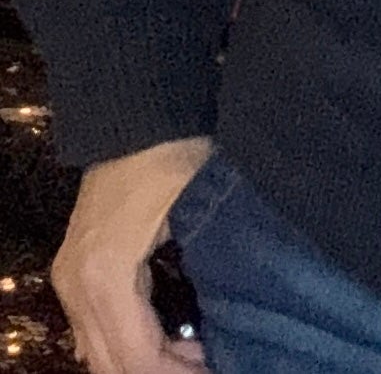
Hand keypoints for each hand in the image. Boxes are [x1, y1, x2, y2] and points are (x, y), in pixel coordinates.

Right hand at [52, 136, 212, 373]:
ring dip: (141, 361)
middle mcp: (76, 287)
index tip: (215, 368)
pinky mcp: (72, 271)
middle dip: (159, 372)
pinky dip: (125, 343)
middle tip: (207, 364)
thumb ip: (203, 276)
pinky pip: (92, 330)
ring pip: (98, 353)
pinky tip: (165, 337)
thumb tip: (225, 327)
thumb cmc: (172, 159)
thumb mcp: (198, 213)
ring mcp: (69, 280)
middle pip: (111, 365)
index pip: (135, 357)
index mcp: (106, 277)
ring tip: (191, 353)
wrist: (132, 118)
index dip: (177, 373)